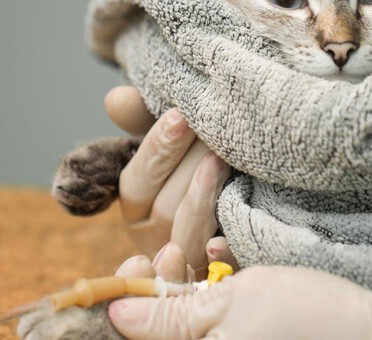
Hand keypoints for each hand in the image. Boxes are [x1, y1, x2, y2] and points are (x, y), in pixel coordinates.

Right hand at [105, 87, 237, 276]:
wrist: (254, 196)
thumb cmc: (202, 167)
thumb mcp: (173, 144)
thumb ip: (143, 120)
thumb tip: (117, 99)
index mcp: (139, 208)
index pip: (136, 182)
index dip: (157, 149)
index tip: (180, 115)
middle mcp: (158, 238)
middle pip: (164, 209)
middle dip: (188, 166)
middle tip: (215, 129)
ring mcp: (191, 260)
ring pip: (188, 237)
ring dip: (202, 198)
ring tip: (223, 159)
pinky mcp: (224, 273)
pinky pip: (220, 269)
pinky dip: (221, 255)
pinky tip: (223, 239)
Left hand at [110, 252, 371, 339]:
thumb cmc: (302, 320)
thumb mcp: (225, 312)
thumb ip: (166, 317)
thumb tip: (115, 314)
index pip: (141, 334)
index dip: (130, 298)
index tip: (138, 263)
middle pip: (164, 322)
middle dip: (162, 281)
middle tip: (172, 251)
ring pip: (189, 312)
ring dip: (187, 276)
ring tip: (199, 250)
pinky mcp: (250, 333)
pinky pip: (216, 312)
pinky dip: (214, 285)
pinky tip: (223, 259)